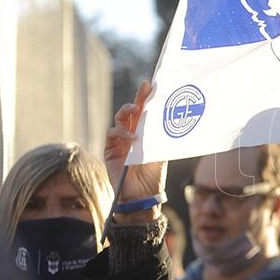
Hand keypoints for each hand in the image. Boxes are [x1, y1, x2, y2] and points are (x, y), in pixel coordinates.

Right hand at [104, 81, 166, 215]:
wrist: (142, 195)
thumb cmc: (153, 175)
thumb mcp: (161, 152)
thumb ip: (160, 136)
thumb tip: (169, 118)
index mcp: (145, 134)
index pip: (144, 113)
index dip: (145, 98)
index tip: (150, 85)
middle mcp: (131, 135)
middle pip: (131, 112)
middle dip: (137, 99)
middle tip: (145, 90)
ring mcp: (120, 142)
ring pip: (120, 119)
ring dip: (127, 112)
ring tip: (137, 111)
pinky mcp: (110, 150)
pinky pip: (112, 133)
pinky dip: (121, 132)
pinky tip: (132, 138)